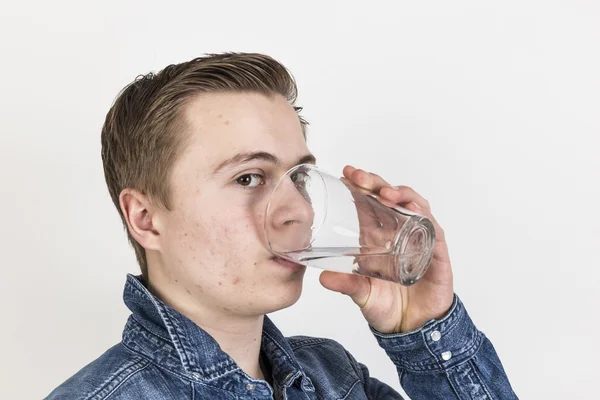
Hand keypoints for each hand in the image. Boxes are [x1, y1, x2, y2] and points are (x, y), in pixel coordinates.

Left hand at [318, 165, 453, 332]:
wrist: (413, 329)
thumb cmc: (387, 306)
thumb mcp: (361, 294)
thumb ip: (346, 284)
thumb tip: (322, 278)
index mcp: (379, 236)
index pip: (371, 202)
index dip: (360, 185)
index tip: (345, 174)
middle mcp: (400, 231)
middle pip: (391, 197)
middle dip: (376, 182)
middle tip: (358, 177)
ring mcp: (420, 238)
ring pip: (414, 205)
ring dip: (401, 193)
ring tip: (385, 192)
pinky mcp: (437, 252)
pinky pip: (434, 228)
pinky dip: (425, 216)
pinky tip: (414, 210)